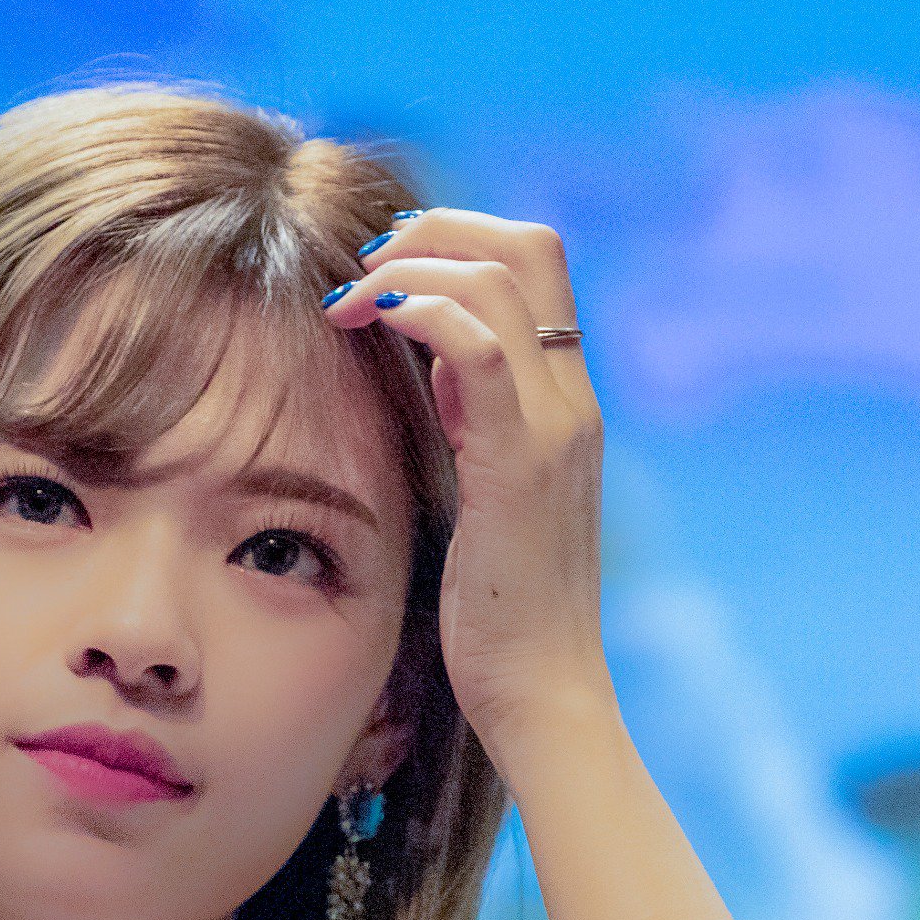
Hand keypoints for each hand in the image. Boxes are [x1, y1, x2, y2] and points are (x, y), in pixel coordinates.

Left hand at [322, 209, 611, 773]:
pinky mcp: (523, 461)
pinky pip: (477, 345)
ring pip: (501, 278)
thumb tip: (429, 354)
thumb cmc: (499, 606)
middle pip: (530, 244)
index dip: (458, 238)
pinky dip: (418, 310)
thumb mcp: (484, 484)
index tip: (383, 267)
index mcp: (566, 399)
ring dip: (411, 267)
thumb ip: (469, 414)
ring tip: (347, 302)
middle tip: (360, 268)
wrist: (540, 688)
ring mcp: (557, 424)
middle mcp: (573, 398)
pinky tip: (365, 325)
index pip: (535, 264)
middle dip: (434, 230)